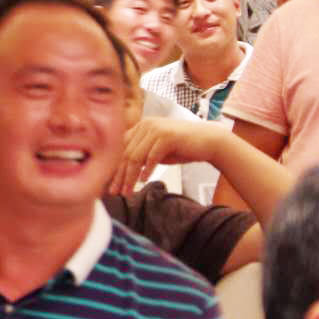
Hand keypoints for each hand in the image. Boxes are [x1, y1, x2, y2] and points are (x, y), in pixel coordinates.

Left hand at [110, 117, 224, 194]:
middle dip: (118, 176)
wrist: (209, 141)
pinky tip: (143, 181)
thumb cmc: (183, 148)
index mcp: (140, 127)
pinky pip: (152, 157)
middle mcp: (145, 125)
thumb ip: (140, 156)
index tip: (109, 184)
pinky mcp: (167, 136)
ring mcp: (156, 129)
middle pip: (125, 154)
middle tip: (114, 192)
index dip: (113, 167)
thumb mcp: (156, 151)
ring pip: (136, 157)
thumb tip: (120, 172)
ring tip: (127, 191)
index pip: (120, 148)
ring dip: (130, 177)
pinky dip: (147, 170)